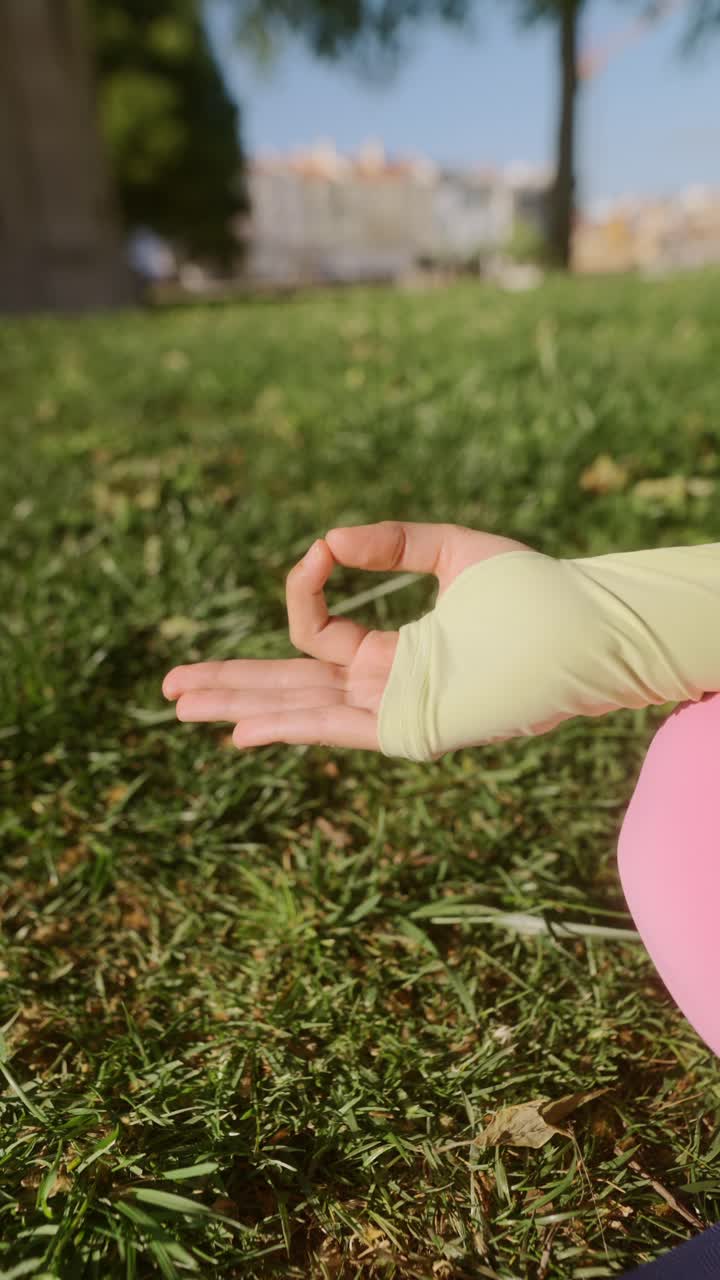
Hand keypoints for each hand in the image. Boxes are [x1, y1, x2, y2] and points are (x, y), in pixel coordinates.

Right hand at [161, 521, 534, 751]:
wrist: (586, 626)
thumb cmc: (535, 592)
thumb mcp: (455, 550)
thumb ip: (392, 543)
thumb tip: (327, 541)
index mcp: (394, 651)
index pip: (320, 632)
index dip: (305, 590)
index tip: (315, 554)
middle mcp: (386, 686)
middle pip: (290, 687)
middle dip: (230, 684)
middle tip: (171, 688)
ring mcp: (396, 709)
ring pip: (300, 710)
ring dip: (238, 707)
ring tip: (179, 706)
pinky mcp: (414, 727)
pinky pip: (339, 728)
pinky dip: (289, 727)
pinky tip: (240, 732)